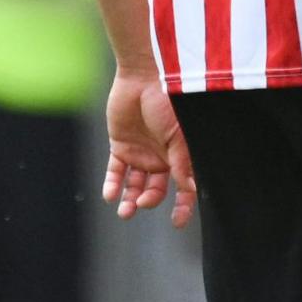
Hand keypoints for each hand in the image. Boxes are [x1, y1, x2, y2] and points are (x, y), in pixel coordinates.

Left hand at [103, 68, 194, 227]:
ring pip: (134, 184)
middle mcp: (162, 157)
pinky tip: (110, 195)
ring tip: (124, 211)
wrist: (143, 78)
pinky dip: (112, 185)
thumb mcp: (178, 136)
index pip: (185, 186)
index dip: (183, 205)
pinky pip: (115, 171)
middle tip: (141, 204)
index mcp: (181, 155)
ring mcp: (141, 152)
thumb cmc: (169, 103)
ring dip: (130, 199)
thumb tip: (190, 188)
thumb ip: (182, 163)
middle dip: (149, 201)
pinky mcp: (120, 146)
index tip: (177, 222)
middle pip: (157, 189)